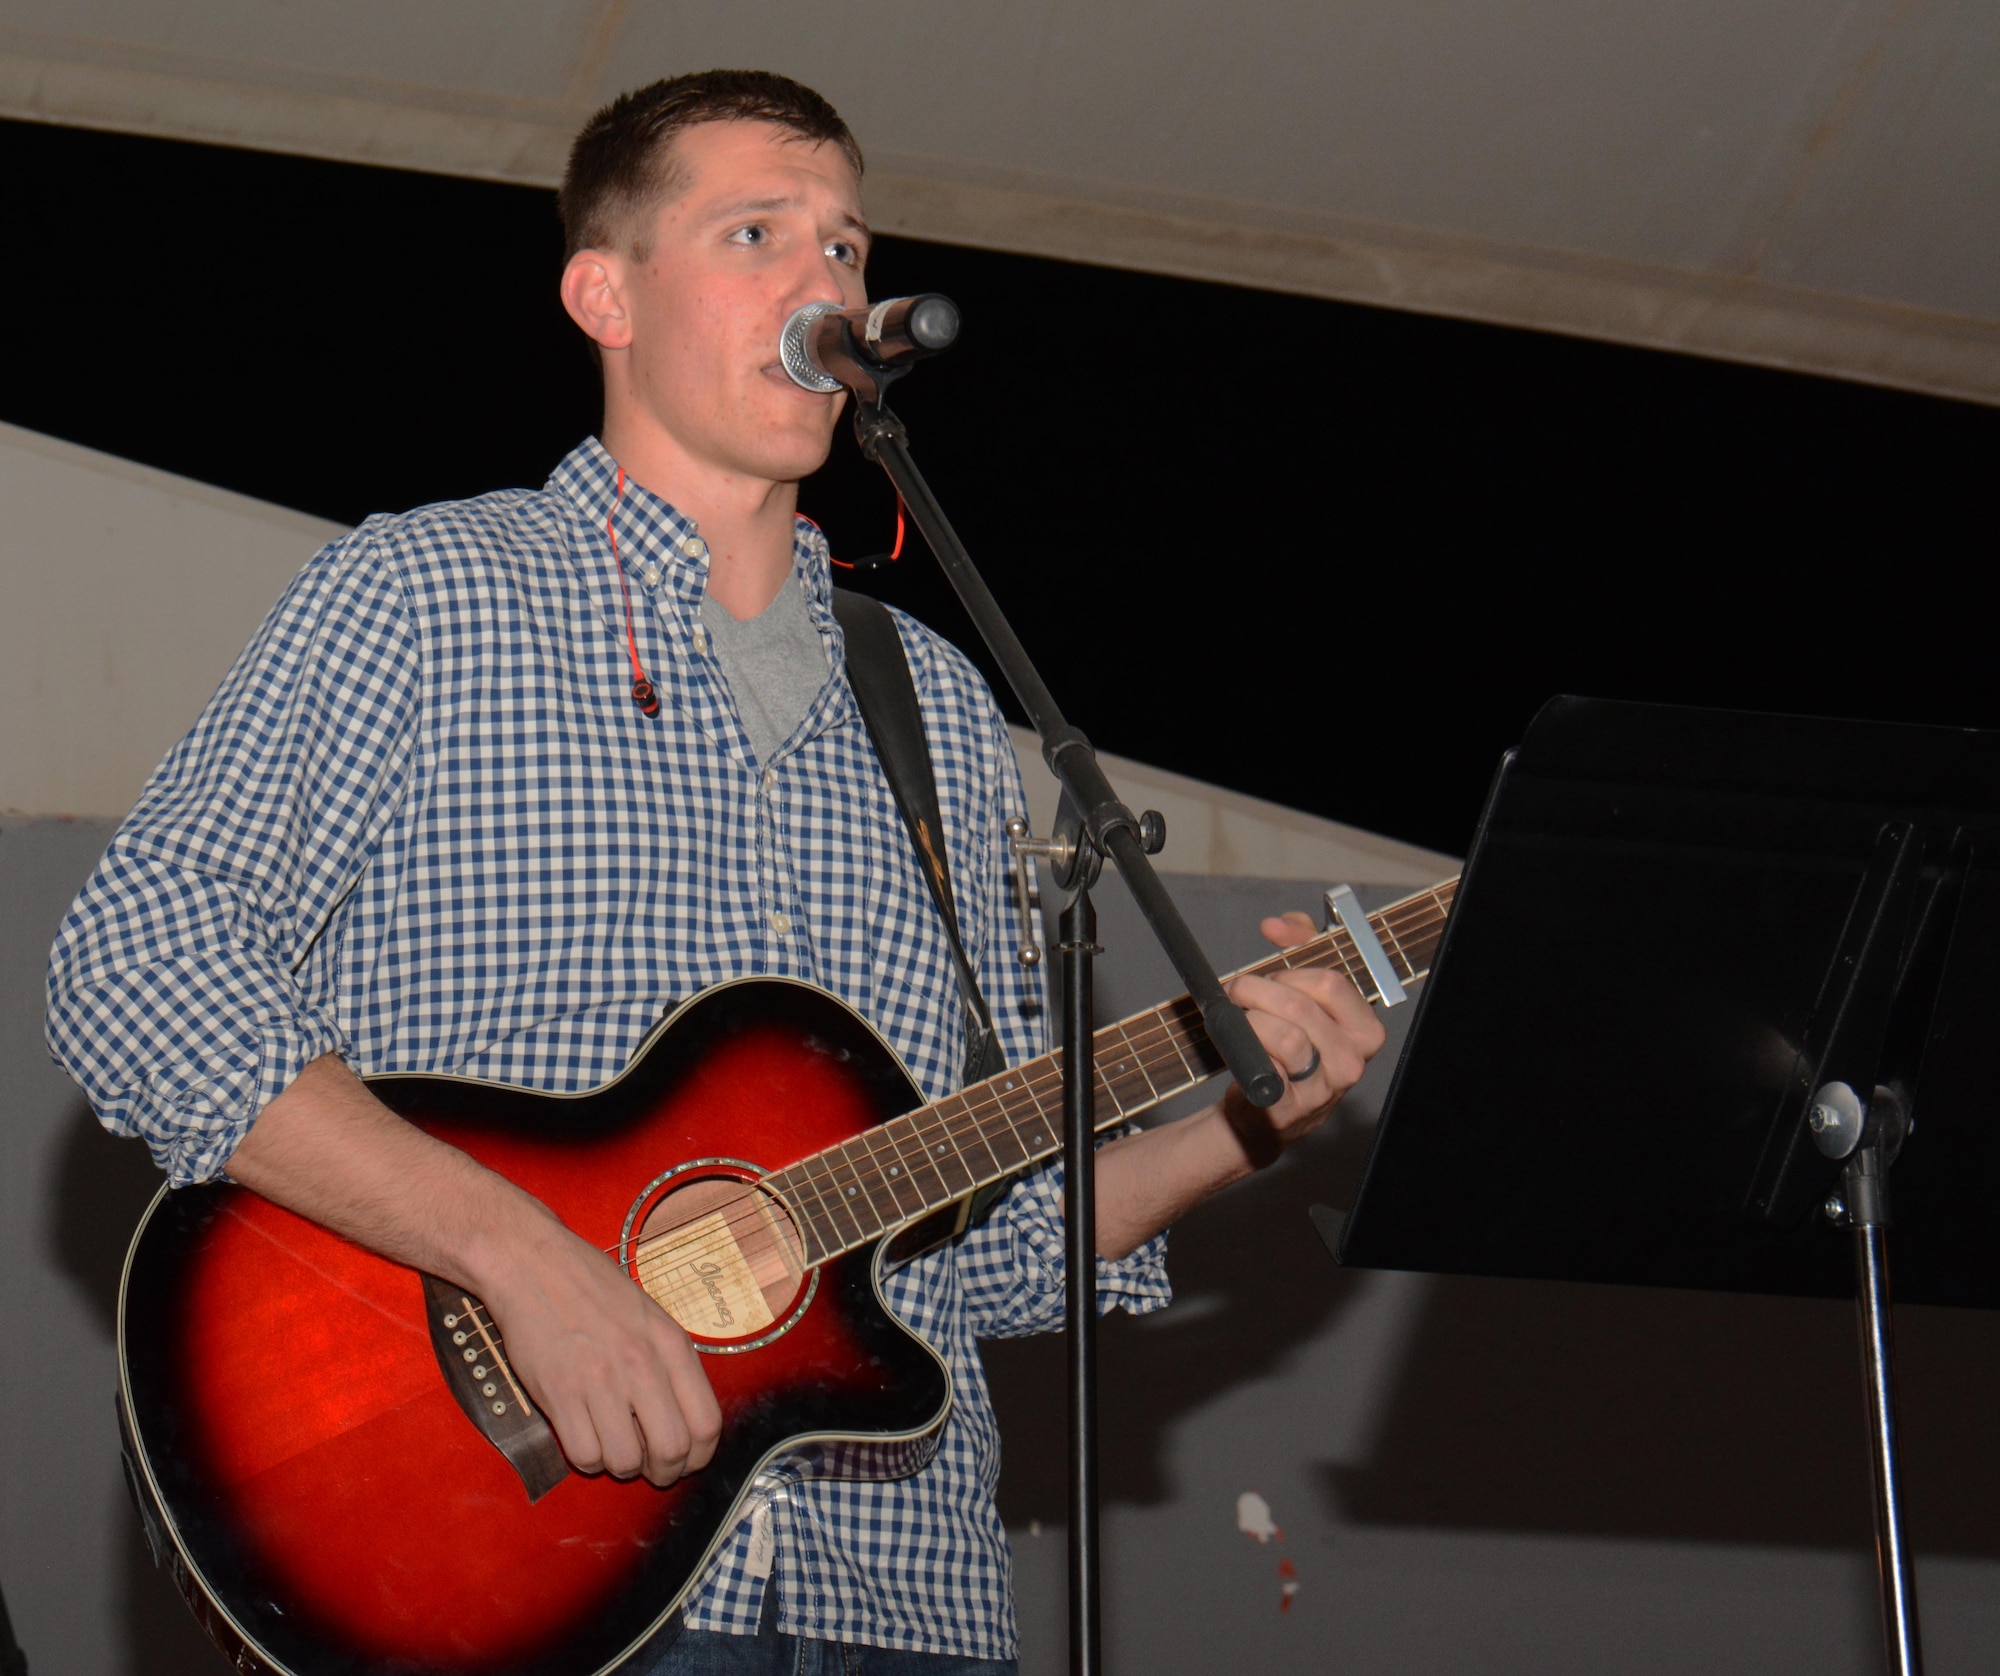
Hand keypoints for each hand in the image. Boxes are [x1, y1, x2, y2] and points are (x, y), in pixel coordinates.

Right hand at [474, 1213, 721, 1488]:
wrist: (534, 1265)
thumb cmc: (592, 1288)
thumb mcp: (650, 1314)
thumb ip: (670, 1362)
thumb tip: (685, 1418)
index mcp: (670, 1344)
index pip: (707, 1423)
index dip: (699, 1455)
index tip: (685, 1459)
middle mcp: (641, 1364)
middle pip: (671, 1451)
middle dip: (663, 1471)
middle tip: (649, 1465)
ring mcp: (600, 1381)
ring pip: (625, 1462)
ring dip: (620, 1465)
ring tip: (612, 1444)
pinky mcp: (559, 1394)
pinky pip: (583, 1456)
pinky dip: (586, 1458)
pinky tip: (584, 1435)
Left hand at [1220, 910, 1387, 1165]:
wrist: (1260, 1107)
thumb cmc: (1283, 1043)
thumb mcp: (1302, 989)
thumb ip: (1301, 943)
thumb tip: (1278, 925)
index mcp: (1364, 1030)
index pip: (1331, 983)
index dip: (1289, 970)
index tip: (1269, 973)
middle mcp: (1352, 1062)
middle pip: (1301, 1005)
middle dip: (1258, 990)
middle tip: (1239, 993)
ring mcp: (1323, 1090)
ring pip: (1286, 1036)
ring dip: (1248, 1021)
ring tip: (1237, 1022)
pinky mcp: (1289, 1111)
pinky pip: (1267, 1070)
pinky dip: (1246, 1054)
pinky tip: (1244, 1054)